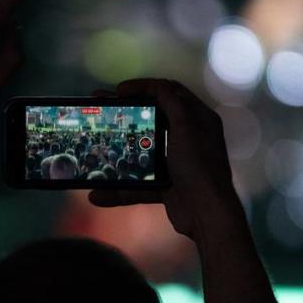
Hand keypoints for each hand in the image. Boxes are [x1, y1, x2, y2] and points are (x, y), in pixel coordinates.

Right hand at [89, 79, 240, 239]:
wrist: (207, 216)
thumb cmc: (199, 168)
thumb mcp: (186, 127)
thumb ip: (172, 103)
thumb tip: (157, 87)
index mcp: (199, 119)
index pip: (170, 92)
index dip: (144, 86)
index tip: (118, 90)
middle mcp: (190, 138)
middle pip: (152, 119)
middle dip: (124, 115)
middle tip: (101, 108)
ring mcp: (178, 163)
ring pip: (142, 152)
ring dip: (118, 152)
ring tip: (95, 145)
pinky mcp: (168, 185)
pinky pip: (140, 183)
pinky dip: (120, 190)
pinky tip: (98, 194)